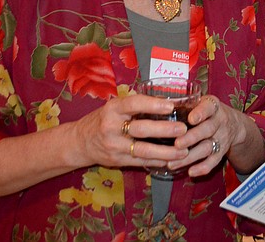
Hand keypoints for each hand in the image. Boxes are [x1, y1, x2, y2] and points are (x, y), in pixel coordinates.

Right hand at [70, 93, 188, 170]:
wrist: (80, 142)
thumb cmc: (105, 119)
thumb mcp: (115, 107)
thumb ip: (136, 105)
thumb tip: (169, 102)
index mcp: (113, 109)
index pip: (133, 104)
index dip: (152, 105)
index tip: (171, 106)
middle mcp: (112, 127)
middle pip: (141, 129)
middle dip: (164, 130)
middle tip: (183, 129)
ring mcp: (114, 146)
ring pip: (143, 150)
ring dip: (166, 152)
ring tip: (183, 151)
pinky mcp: (117, 161)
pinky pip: (141, 162)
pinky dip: (158, 162)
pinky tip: (172, 160)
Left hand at [168, 94, 259, 176]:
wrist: (234, 124)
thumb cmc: (207, 112)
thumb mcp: (202, 102)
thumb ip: (185, 104)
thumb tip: (156, 103)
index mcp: (213, 106)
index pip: (208, 108)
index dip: (200, 113)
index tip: (190, 119)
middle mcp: (219, 122)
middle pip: (207, 129)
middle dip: (192, 138)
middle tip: (177, 144)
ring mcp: (221, 138)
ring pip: (207, 148)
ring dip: (190, 156)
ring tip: (172, 163)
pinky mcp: (222, 152)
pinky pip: (214, 161)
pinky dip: (203, 168)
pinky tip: (190, 172)